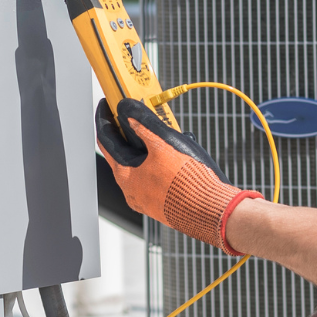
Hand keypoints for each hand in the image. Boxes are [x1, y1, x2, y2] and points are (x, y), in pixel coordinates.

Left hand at [96, 98, 261, 253]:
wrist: (211, 211)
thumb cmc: (188, 184)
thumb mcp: (164, 147)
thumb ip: (145, 127)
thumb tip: (130, 112)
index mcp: (126, 177)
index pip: (106, 142)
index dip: (105, 119)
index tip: (107, 105)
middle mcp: (132, 191)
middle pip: (123, 154)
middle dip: (129, 132)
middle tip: (134, 114)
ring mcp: (147, 198)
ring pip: (142, 166)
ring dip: (148, 147)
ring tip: (162, 133)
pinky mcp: (163, 202)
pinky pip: (155, 177)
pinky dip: (160, 162)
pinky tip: (175, 155)